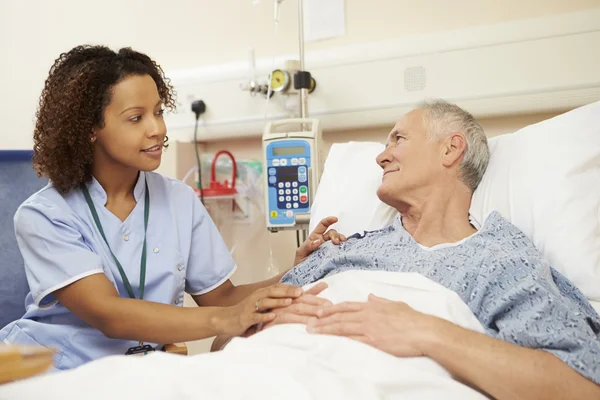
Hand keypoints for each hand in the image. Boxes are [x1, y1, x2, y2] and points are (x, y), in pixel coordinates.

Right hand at [223, 283, 302, 336]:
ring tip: (289, 301)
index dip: (290, 287)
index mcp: (261, 294)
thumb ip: (273, 301)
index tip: (304, 289)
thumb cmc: (245, 312)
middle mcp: (256, 298)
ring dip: (278, 301)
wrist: (225, 319)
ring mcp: (250, 307)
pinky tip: (272, 316)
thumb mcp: (260, 305)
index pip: (278, 288)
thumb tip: (292, 300)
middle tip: (300, 292)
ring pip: (265, 302)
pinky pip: (255, 317)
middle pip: (273, 292)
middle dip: (287, 291)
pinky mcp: (245, 318)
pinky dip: (264, 316)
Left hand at [294, 216, 346, 265]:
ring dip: (340, 240)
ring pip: (337, 240)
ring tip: (341, 243)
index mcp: (315, 238)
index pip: (322, 225)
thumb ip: (307, 246)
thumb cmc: (300, 263)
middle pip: (332, 233)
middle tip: (336, 242)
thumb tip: (318, 241)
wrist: (302, 277)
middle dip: (335, 235)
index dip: (328, 220)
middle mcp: (323, 241)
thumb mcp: (300, 253)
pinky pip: (340, 250)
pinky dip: (343, 248)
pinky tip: (344, 248)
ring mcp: (329, 249)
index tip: (335, 219)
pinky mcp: (333, 256)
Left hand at [307, 294, 438, 357]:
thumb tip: (371, 296)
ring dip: (325, 329)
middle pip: (339, 316)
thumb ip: (380, 301)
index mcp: (372, 306)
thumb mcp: (395, 304)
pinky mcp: (373, 340)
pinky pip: (352, 339)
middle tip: (308, 322)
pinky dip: (339, 339)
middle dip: (321, 318)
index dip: (330, 308)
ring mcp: (369, 327)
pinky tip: (329, 340)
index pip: (346, 306)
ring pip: (341, 326)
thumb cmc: (412, 319)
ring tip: (312, 331)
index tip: (318, 310)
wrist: (424, 331)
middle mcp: (368, 315)